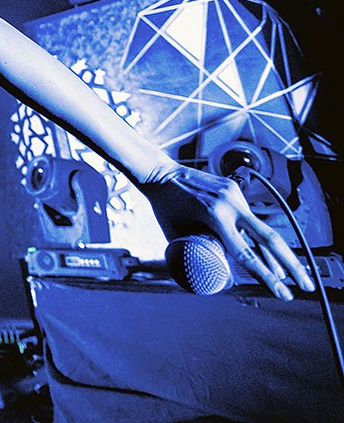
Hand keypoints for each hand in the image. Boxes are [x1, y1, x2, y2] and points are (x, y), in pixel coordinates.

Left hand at [138, 163, 314, 299]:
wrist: (160, 174)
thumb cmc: (164, 208)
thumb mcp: (178, 236)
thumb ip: (201, 253)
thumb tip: (221, 274)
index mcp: (214, 218)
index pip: (246, 254)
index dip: (267, 276)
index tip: (283, 292)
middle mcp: (230, 205)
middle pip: (269, 239)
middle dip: (290, 264)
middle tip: (306, 285)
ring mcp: (235, 195)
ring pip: (261, 229)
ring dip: (274, 254)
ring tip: (286, 276)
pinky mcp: (235, 189)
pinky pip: (249, 217)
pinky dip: (256, 235)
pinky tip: (265, 252)